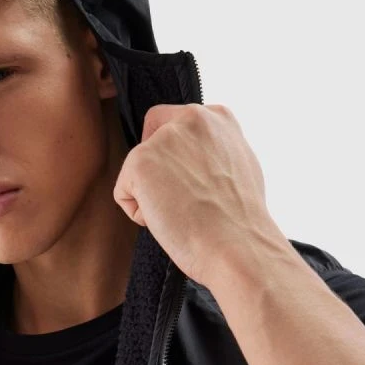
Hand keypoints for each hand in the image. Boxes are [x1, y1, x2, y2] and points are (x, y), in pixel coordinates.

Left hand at [112, 103, 283, 287]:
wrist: (237, 246)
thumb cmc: (240, 222)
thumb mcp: (239, 166)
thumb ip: (213, 151)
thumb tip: (191, 158)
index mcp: (217, 117)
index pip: (173, 124)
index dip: (173, 158)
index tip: (190, 185)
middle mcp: (190, 119)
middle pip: (149, 142)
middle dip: (157, 173)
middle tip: (184, 202)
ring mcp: (164, 139)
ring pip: (137, 171)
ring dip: (153, 197)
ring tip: (183, 214)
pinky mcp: (140, 162)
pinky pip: (124, 193)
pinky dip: (141, 215)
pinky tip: (170, 221)